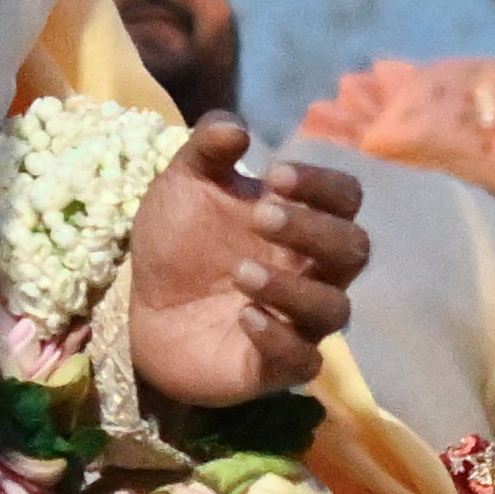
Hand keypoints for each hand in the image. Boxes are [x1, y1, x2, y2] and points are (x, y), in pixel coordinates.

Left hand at [127, 120, 366, 408]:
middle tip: (260, 217)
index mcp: (302, 222)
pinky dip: (280, 338)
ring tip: (241, 273)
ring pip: (334, 309)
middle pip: (354, 250)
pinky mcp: (274, 367)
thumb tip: (236, 126)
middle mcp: (313, 272)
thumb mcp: (184, 184)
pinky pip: (303, 362)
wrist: (140, 306)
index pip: (347, 199)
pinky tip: (245, 317)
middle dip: (313, 230)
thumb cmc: (178, 241)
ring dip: (293, 287)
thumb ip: (207, 149)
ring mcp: (298, 321)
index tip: (275, 175)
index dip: (322, 185)